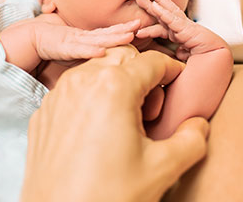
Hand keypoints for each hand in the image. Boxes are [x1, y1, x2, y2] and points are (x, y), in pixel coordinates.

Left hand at [21, 47, 209, 201]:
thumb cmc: (105, 197)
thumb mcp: (162, 169)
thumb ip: (192, 140)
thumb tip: (198, 124)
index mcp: (113, 87)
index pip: (153, 61)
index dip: (172, 71)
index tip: (178, 83)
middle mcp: (82, 81)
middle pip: (122, 55)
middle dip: (142, 72)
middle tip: (150, 108)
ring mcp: (58, 95)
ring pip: (95, 67)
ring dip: (116, 80)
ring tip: (124, 118)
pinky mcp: (44, 112)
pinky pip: (73, 87)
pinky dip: (91, 94)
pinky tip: (99, 128)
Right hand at [32, 15, 139, 64]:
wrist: (29, 37)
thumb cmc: (51, 44)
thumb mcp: (72, 49)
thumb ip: (85, 51)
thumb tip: (101, 58)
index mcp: (86, 38)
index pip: (107, 33)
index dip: (122, 29)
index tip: (138, 26)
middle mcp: (83, 37)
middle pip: (107, 33)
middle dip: (124, 29)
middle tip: (140, 24)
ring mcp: (74, 40)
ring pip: (98, 39)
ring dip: (115, 37)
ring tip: (129, 35)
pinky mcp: (64, 47)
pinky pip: (79, 50)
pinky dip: (90, 51)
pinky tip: (101, 52)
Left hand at [135, 0, 228, 60]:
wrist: (216, 59)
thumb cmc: (204, 58)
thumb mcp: (185, 56)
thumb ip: (179, 52)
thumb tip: (178, 52)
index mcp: (179, 34)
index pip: (162, 26)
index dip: (150, 24)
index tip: (138, 24)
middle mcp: (181, 28)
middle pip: (164, 13)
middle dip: (151, 4)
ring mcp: (184, 26)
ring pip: (169, 10)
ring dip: (158, 0)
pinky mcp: (187, 28)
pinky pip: (173, 19)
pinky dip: (163, 13)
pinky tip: (155, 6)